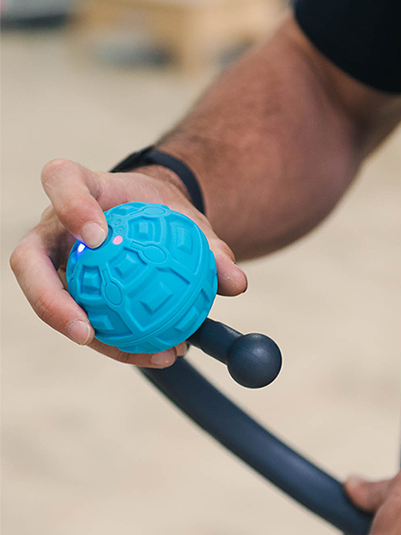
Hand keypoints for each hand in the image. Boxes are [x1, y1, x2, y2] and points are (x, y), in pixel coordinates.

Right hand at [10, 158, 246, 367]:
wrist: (156, 224)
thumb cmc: (166, 216)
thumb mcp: (193, 225)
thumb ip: (214, 250)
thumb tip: (235, 283)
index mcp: (84, 190)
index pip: (62, 181)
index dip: (71, 205)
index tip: (99, 237)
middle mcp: (58, 229)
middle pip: (28, 259)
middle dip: (48, 297)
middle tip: (87, 331)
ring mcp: (58, 264)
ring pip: (54, 305)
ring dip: (95, 339)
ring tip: (147, 355)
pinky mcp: (71, 293)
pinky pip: (88, 323)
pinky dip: (121, 344)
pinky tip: (162, 353)